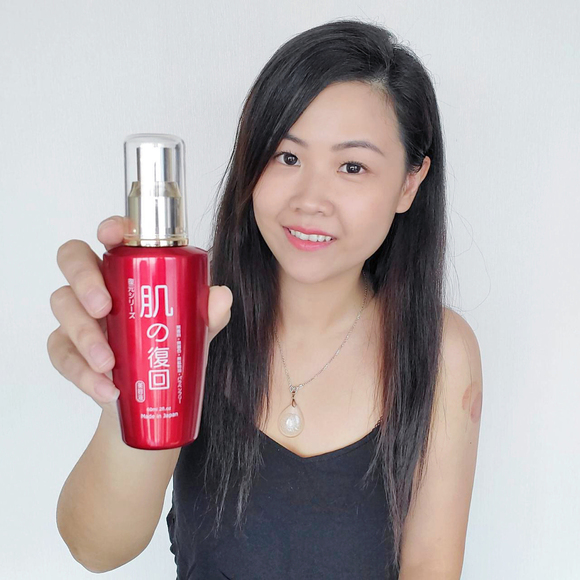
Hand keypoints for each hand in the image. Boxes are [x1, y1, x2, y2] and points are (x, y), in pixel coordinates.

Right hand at [47, 215, 232, 416]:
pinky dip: (82, 373)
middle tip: (104, 307)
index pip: (113, 237)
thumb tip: (221, 297)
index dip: (110, 228)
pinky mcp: (67, 348)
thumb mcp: (195, 329)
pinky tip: (106, 388)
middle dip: (85, 280)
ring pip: (62, 306)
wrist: (153, 393)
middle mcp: (99, 284)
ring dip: (84, 335)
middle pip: (73, 259)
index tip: (110, 235)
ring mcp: (79, 315)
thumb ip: (209, 312)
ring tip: (109, 362)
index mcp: (129, 268)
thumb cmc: (169, 344)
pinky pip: (62, 353)